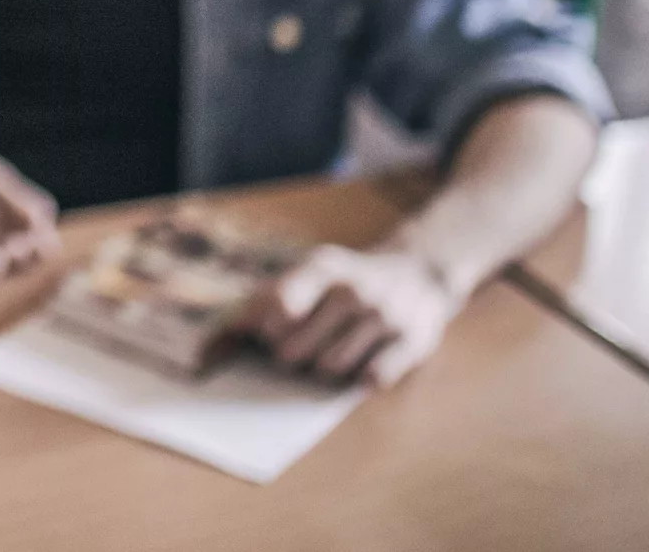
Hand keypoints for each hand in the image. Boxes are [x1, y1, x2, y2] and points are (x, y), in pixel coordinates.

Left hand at [245, 243, 466, 387]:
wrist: (419, 273)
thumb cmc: (348, 280)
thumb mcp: (314, 271)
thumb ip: (270, 295)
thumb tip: (229, 330)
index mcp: (323, 268)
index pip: (279, 305)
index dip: (264, 329)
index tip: (265, 335)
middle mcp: (354, 289)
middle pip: (295, 350)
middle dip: (291, 355)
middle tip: (300, 347)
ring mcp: (384, 316)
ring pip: (329, 369)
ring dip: (324, 368)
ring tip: (333, 349)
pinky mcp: (412, 342)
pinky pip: (372, 380)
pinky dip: (361, 378)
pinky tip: (364, 360)